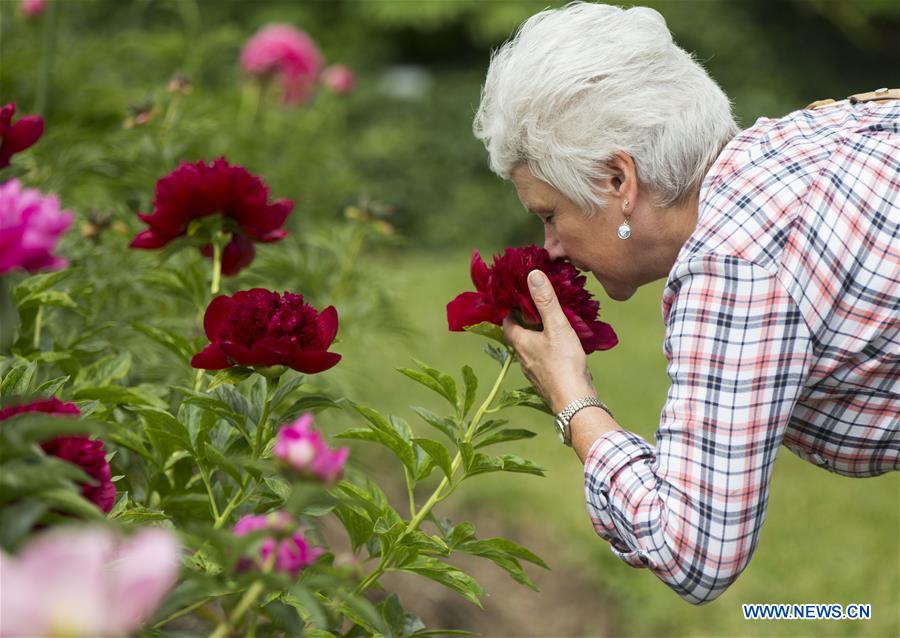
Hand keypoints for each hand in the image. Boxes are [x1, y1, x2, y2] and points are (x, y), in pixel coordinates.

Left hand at [502, 270, 596, 412]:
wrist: (575, 402)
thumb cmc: (564, 364)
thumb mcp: (557, 326)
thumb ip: (546, 301)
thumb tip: (532, 275)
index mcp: (521, 343)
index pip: (507, 322)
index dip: (510, 309)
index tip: (519, 297)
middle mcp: (523, 358)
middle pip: (519, 335)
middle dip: (526, 321)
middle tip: (538, 308)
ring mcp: (534, 372)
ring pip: (531, 349)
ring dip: (538, 337)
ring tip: (552, 324)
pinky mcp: (547, 381)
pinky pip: (543, 361)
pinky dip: (548, 351)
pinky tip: (562, 349)